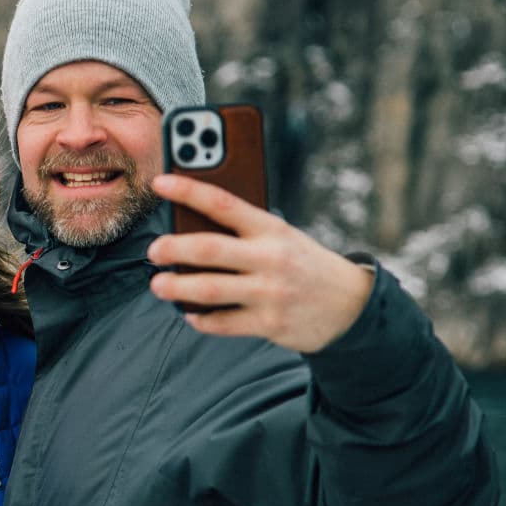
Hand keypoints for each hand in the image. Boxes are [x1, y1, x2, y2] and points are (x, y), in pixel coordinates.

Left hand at [146, 172, 374, 352]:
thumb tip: (188, 226)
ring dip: (176, 287)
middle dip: (172, 248)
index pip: (223, 203)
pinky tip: (190, 313)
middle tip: (154, 251)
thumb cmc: (303, 262)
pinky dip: (201, 319)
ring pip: (209, 289)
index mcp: (271, 228)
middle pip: (208, 248)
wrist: (352, 305)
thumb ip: (244, 231)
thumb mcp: (282, 236)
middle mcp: (270, 258)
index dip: (188, 190)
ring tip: (159, 284)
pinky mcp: (270, 323)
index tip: (160, 182)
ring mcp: (270, 292)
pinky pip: (223, 323)